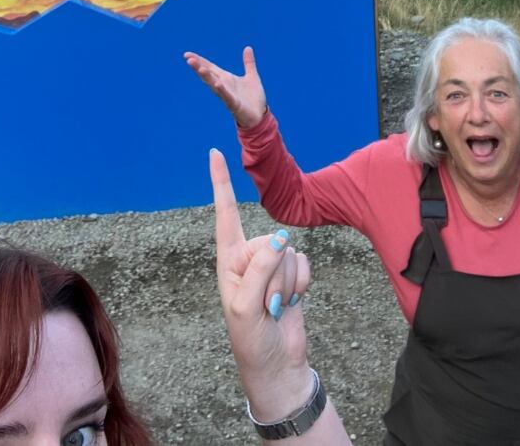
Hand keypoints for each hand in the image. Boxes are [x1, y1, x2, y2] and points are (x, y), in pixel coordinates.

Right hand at [186, 46, 266, 128]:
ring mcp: (227, 95)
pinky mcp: (234, 104)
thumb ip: (248, 62)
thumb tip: (248, 47)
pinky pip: (226, 96)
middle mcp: (223, 86)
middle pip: (208, 75)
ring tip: (199, 68)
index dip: (199, 60)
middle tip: (188, 59)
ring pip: (214, 85)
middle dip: (198, 67)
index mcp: (226, 78)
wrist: (260, 116)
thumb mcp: (252, 76)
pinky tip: (217, 84)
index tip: (187, 54)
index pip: (210, 67)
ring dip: (207, 77)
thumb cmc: (253, 98)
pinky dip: (222, 90)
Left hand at [211, 147, 312, 421]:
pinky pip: (304, 263)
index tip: (214, 153)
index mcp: (228, 260)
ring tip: (275, 306)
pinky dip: (301, 284)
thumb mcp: (245, 308)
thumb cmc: (251, 341)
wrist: (278, 366)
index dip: (221, 183)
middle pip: (270, 240)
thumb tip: (280, 238)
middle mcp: (249, 257)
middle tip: (265, 305)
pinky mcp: (292, 274)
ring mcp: (271, 265)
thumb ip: (259, 269)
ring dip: (286, 283)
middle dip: (273, 274)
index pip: (225, 214)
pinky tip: (290, 302)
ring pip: (290, 252)